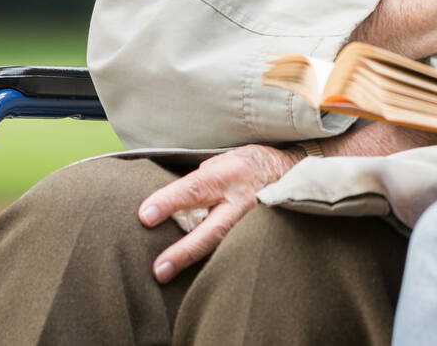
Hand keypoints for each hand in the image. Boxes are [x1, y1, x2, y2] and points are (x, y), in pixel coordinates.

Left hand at [136, 144, 297, 281]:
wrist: (291, 172)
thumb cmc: (249, 164)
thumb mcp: (223, 160)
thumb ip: (200, 181)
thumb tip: (171, 202)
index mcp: (229, 174)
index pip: (195, 188)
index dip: (169, 201)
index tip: (145, 216)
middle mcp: (244, 201)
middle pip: (212, 229)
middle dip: (184, 251)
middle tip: (159, 269)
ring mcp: (255, 223)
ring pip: (224, 246)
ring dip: (195, 262)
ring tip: (167, 275)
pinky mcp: (260, 237)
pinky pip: (234, 250)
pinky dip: (214, 261)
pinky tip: (196, 276)